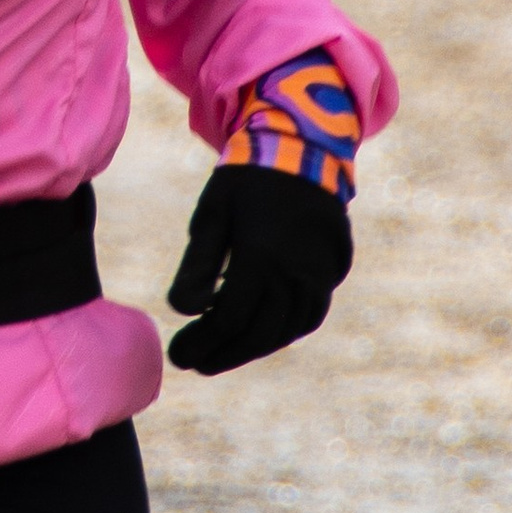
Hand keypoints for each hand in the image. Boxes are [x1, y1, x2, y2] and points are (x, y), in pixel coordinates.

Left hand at [166, 165, 350, 375]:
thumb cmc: (246, 182)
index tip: (177, 354)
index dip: (201, 343)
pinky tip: (260, 334)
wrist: (302, 150)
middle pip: (258, 334)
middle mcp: (296, 273)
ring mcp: (321, 274)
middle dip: (223, 354)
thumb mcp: (211, 216)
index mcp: (261, 258)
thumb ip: (197, 266)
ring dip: (253, 347)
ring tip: (223, 352)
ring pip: (287, 329)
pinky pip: (309, 315)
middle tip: (195, 363)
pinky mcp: (334, 271)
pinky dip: (282, 331)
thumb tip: (183, 311)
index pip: (228, 320)